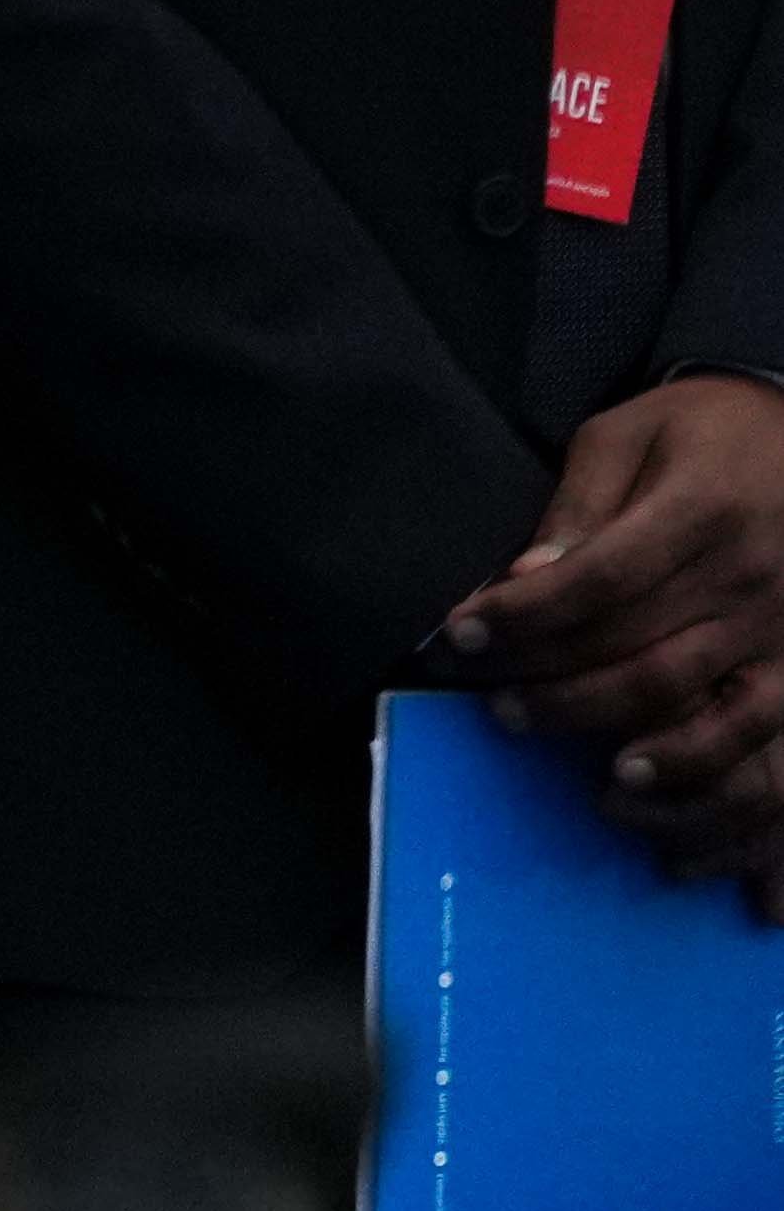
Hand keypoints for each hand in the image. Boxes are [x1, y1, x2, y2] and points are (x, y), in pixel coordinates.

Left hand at [448, 375, 783, 876]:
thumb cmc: (705, 431)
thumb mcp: (628, 435)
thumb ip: (577, 507)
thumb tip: (525, 578)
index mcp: (702, 511)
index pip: (597, 580)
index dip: (521, 615)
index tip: (458, 633)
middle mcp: (749, 578)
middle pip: (633, 648)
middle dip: (545, 678)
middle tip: (485, 695)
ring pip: (692, 703)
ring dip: (609, 729)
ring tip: (542, 735)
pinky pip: (761, 735)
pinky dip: (701, 769)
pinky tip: (636, 778)